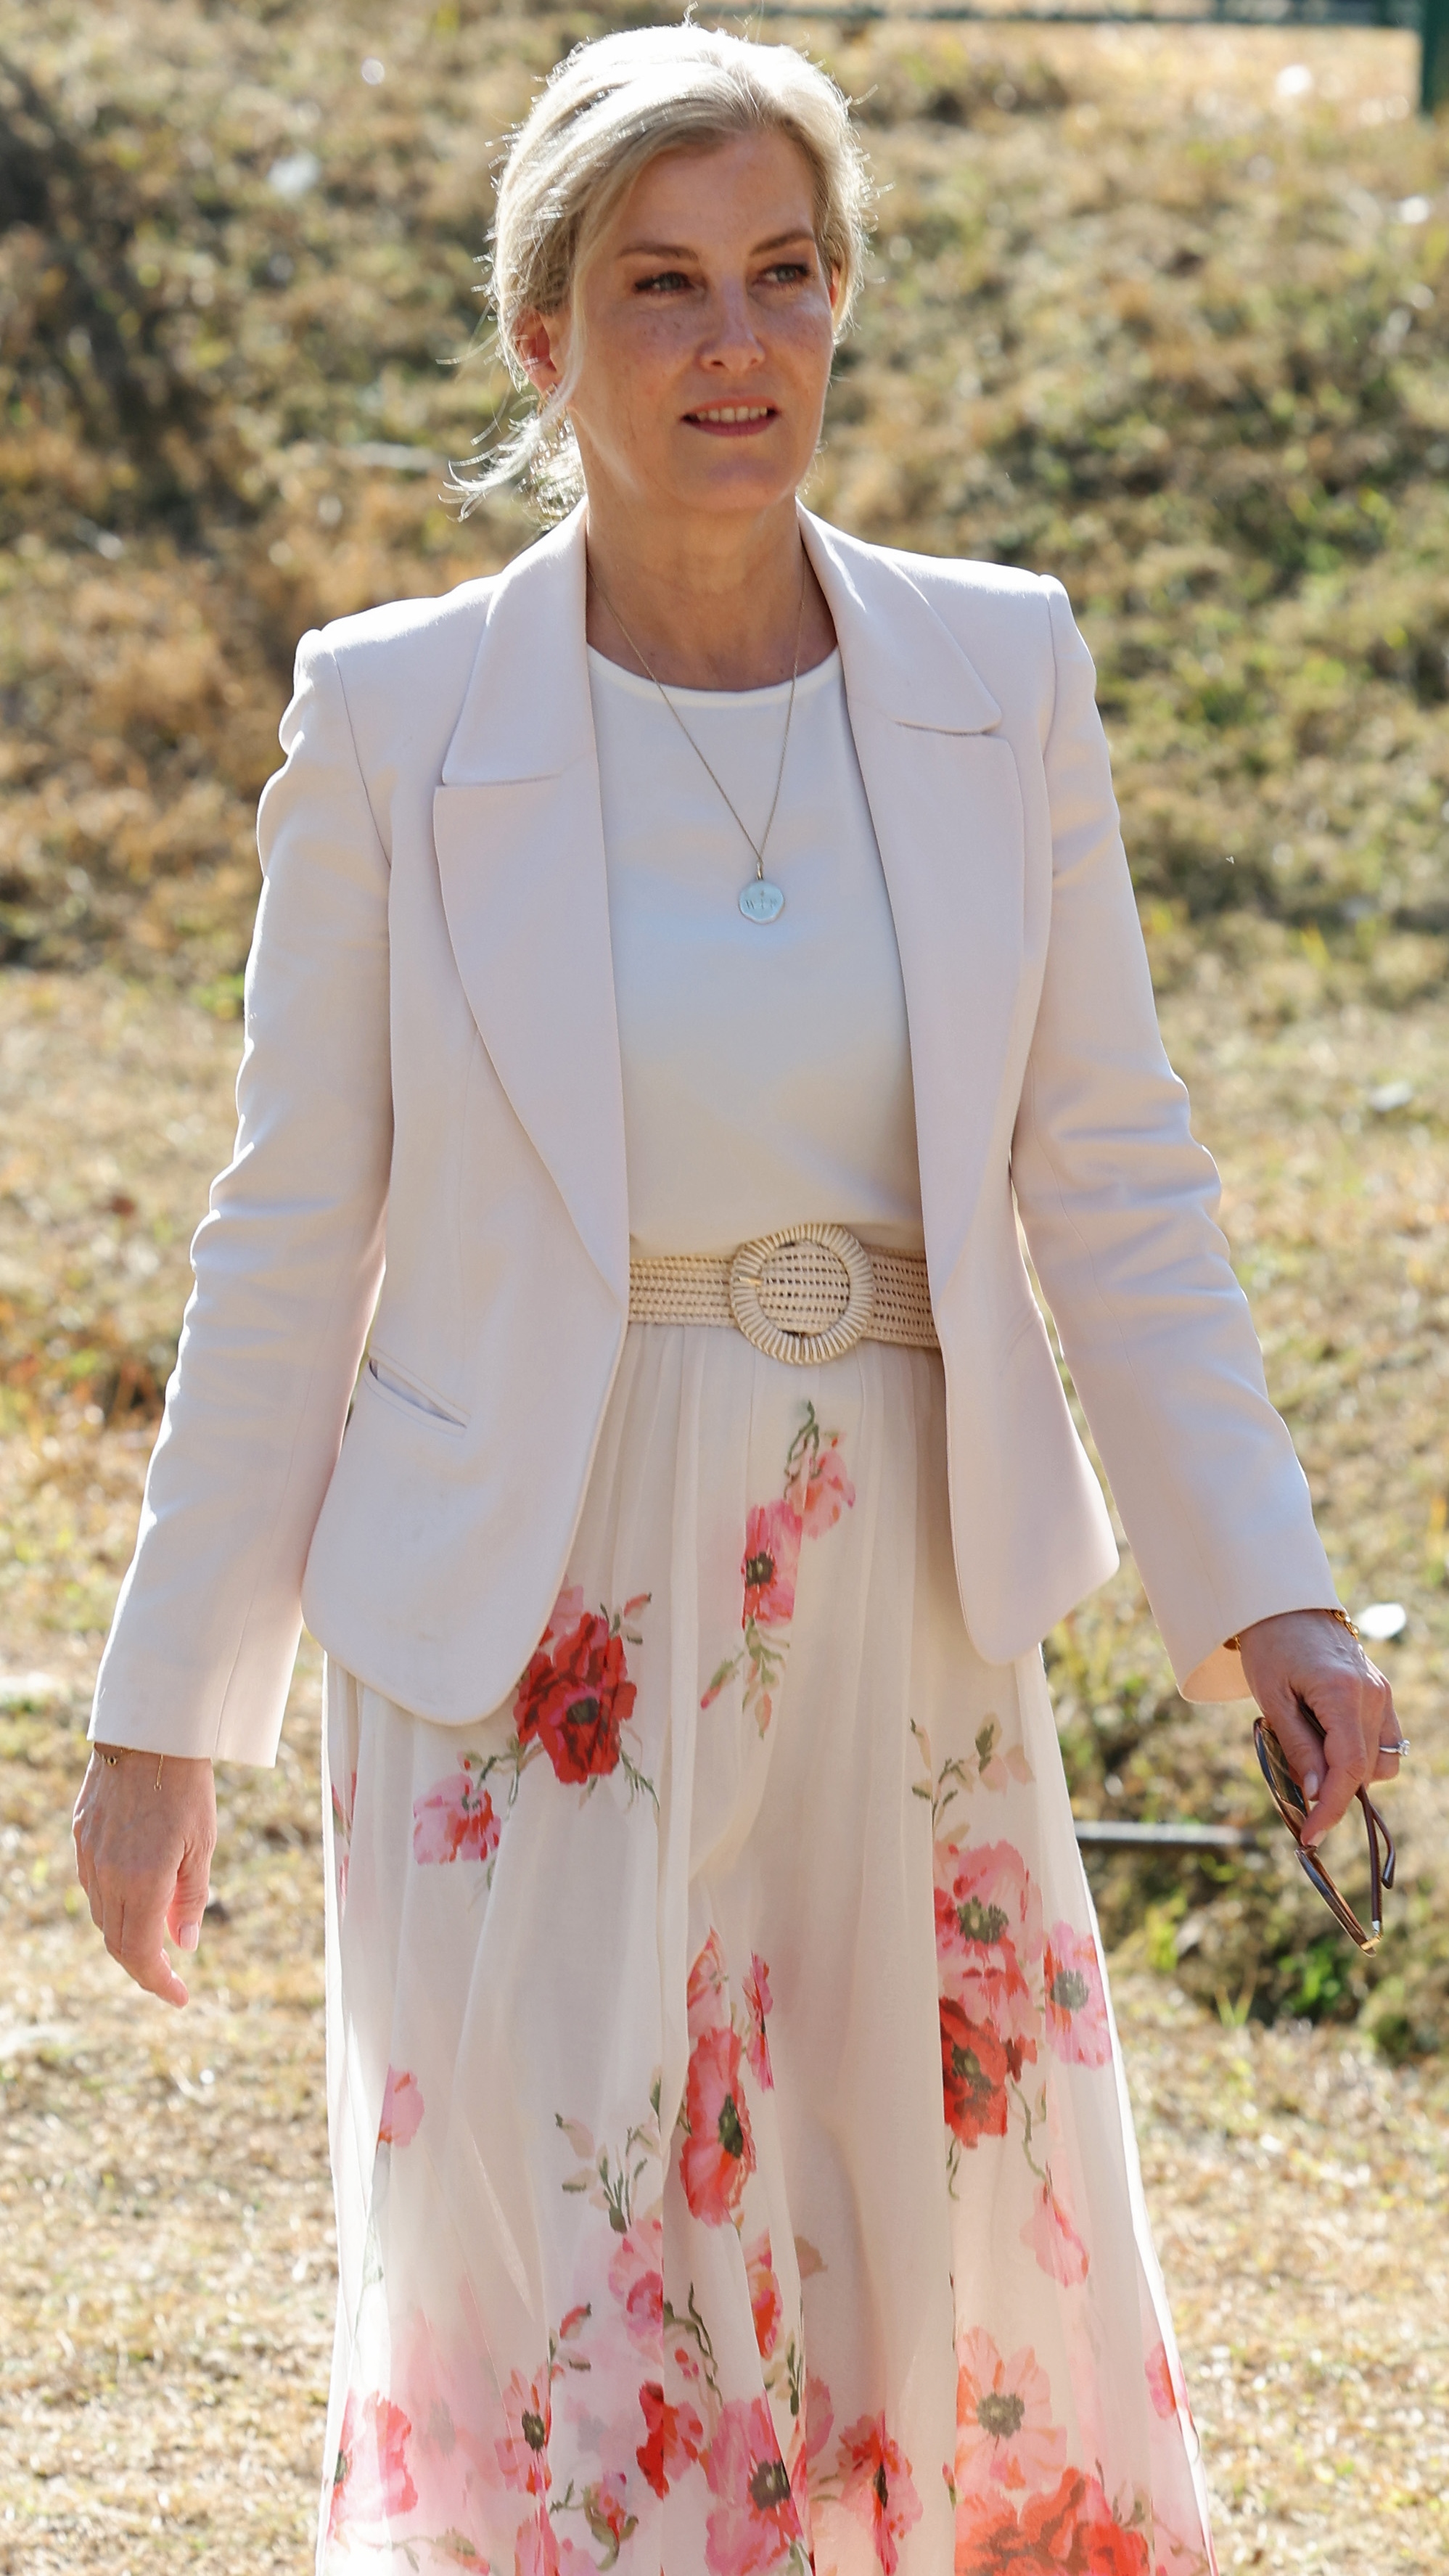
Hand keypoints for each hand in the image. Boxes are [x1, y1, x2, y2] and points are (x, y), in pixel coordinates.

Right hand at [72, 1747, 216, 2007]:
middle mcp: (107, 1874)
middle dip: (143, 1966)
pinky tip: (138, 1897)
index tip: (179, 1997)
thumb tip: (183, 1945)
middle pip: (117, 1941)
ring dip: (128, 1934)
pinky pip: (94, 1885)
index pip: (139, 1953)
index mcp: (141, 1880)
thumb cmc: (187, 1786)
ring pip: (103, 1915)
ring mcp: (89, 1855)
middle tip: (170, 1976)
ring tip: (159, 1935)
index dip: (158, 1981)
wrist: (150, 1733)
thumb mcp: (201, 1845)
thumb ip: (190, 1898)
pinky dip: (115, 1903)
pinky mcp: (81, 1836)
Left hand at [1237, 1609, 1402, 1848]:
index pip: (1350, 1769)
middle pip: (1367, 1770)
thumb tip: (1318, 1795)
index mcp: (1343, 1694)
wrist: (1284, 1604)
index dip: (1332, 1808)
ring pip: (1382, 1760)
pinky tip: (1329, 1742)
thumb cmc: (1269, 1648)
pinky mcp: (1381, 1692)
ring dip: (1351, 1773)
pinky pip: (1384, 1740)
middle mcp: (1372, 1695)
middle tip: (1295, 1786)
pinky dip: (1361, 1753)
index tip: (1310, 1835)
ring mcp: (1381, 1693)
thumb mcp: (1272, 1701)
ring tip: (1311, 1753)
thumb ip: (1298, 1748)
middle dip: (1335, 1790)